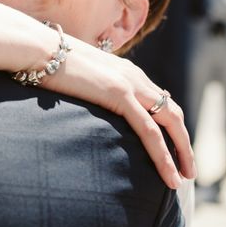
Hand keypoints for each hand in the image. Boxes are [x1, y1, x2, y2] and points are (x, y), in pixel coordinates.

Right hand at [44, 41, 195, 188]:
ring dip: (180, 152)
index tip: (172, 147)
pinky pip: (150, 131)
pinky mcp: (119, 94)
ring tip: (182, 179)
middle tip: (187, 168)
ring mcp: (129, 84)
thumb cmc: (48, 61)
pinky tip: (169, 175)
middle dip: (183, 142)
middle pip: (172, 112)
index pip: (158, 100)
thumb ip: (88, 85)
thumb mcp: (76, 74)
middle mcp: (134, 76)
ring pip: (169, 123)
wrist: (38, 47)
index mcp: (124, 70)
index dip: (169, 125)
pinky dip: (163, 155)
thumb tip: (81, 97)